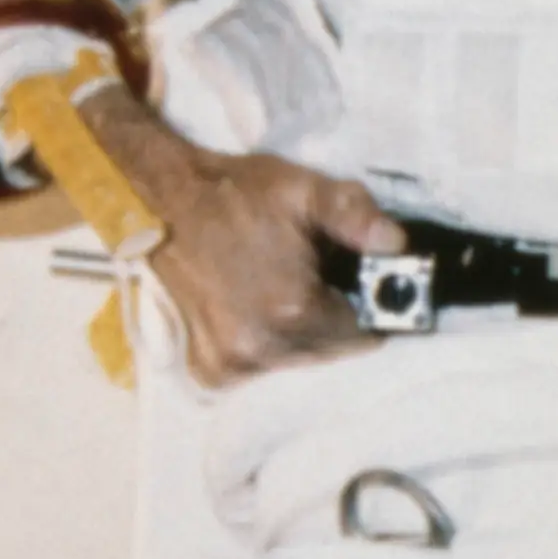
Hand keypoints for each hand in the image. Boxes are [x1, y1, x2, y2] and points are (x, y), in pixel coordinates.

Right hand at [86, 83, 404, 382]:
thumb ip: (356, 216)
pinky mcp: (210, 368)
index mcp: (293, 310)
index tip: (362, 284)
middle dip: (339, 321)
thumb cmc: (234, 194)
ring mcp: (232, 362)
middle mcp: (262, 347)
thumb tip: (397, 244)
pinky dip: (269, 346)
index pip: (366, 332)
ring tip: (287, 291)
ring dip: (305, 335)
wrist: (160, 200)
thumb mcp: (302, 189)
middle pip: (333, 351)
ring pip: (299, 361)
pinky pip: (262, 368)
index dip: (372, 307)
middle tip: (323, 281)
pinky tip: (258, 310)